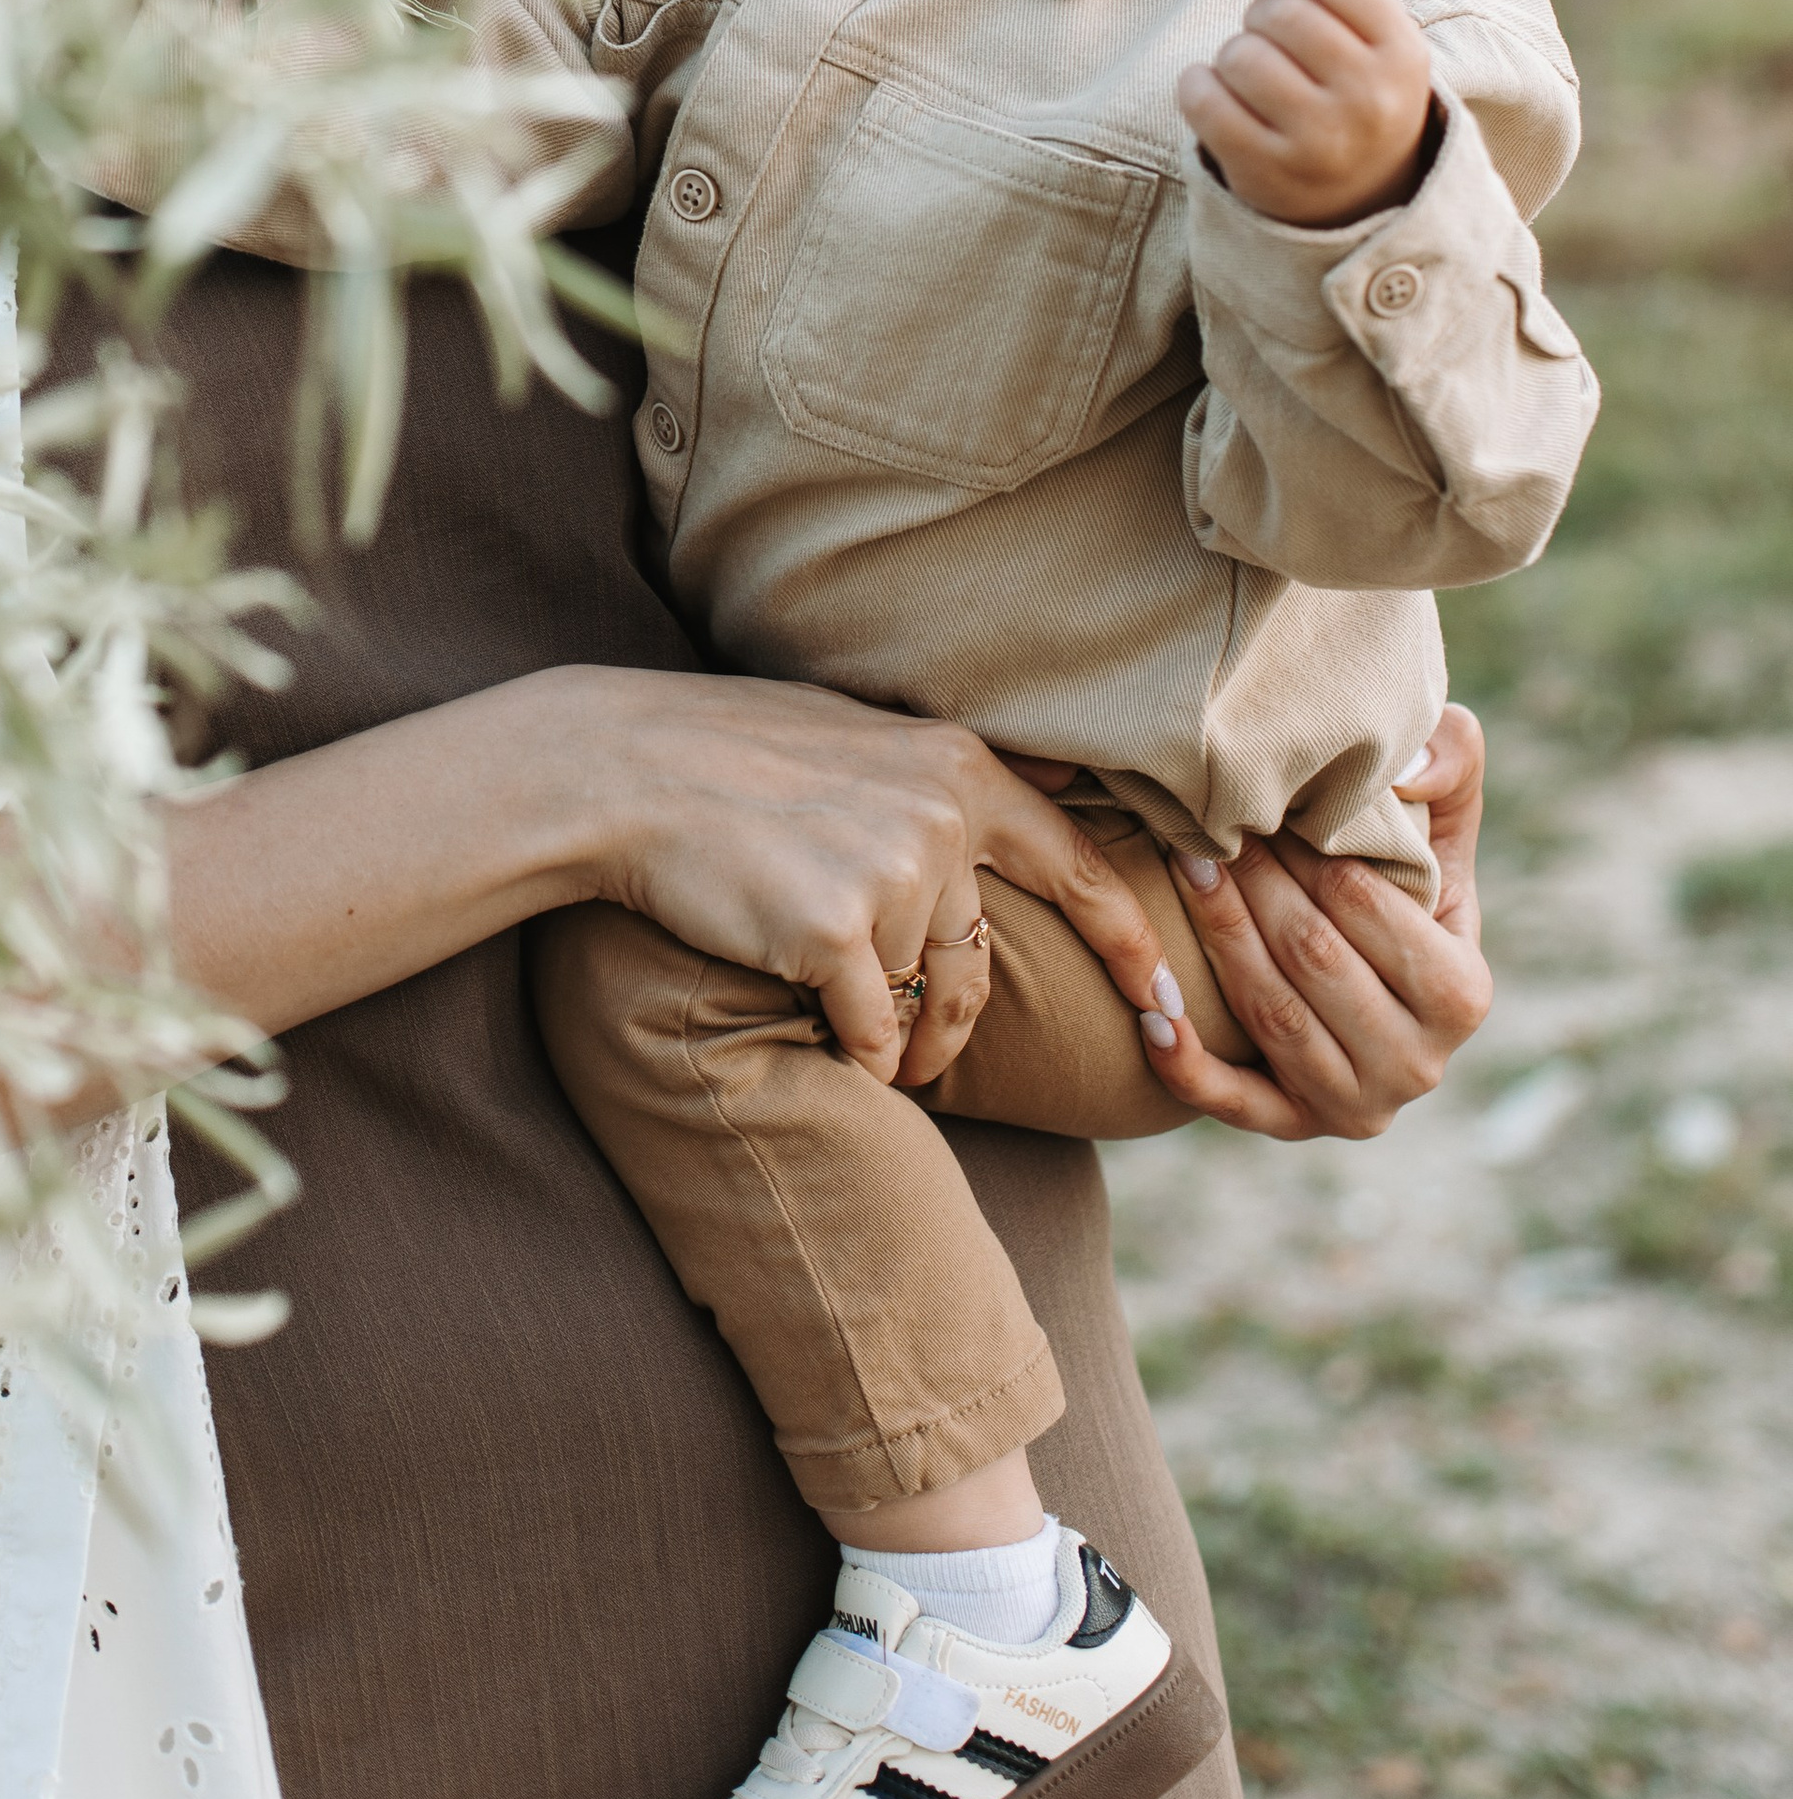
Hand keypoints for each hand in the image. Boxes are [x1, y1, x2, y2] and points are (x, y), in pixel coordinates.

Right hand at [580, 677, 1179, 1091]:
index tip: (1172, 1002)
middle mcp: (939, 816)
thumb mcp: (860, 732)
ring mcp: (891, 873)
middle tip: (936, 1066)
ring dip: (900, 1041)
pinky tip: (815, 1026)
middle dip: (962, 1029)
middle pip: (984, 959)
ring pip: (920, 998)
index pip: (1076, 865)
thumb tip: (1065, 779)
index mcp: (956, 766)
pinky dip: (853, 1049)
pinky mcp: (835, 931)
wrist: (625, 772)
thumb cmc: (733, 753)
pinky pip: (870, 1031)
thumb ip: (952, 772)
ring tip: (861, 1040)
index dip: (1130, 941)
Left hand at [1138, 704, 1491, 1139]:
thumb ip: (1452, 766)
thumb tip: (1409, 763)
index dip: (1307, 849)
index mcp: (1464, 995)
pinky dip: (1188, 1065)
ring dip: (1217, 937)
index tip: (1259, 798)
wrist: (1380, 979)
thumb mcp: (1443, 825)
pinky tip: (1150, 1014)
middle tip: (1200, 821)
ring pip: (1270, 1015)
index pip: (1367, 909)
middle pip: (1312, 959)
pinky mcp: (1295, 1127)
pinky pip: (1234, 1103)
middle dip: (1254, 882)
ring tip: (1179, 864)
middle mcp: (1418, 1067)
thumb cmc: (1406, 884)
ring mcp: (1355, 1106)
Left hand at [1178, 0, 1433, 225]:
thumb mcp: (1354, 28)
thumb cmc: (1347, 88)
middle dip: (1258, 19)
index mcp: (1401, 48)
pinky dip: (1198, 90)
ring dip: (1231, 59)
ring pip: (1238, 55)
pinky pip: (1203, 99)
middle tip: (1274, 47)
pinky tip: (1222, 103)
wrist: (1359, 200)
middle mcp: (1371, 97)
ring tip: (1257, 83)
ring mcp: (1323, 141)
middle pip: (1277, 12)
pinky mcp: (1271, 173)